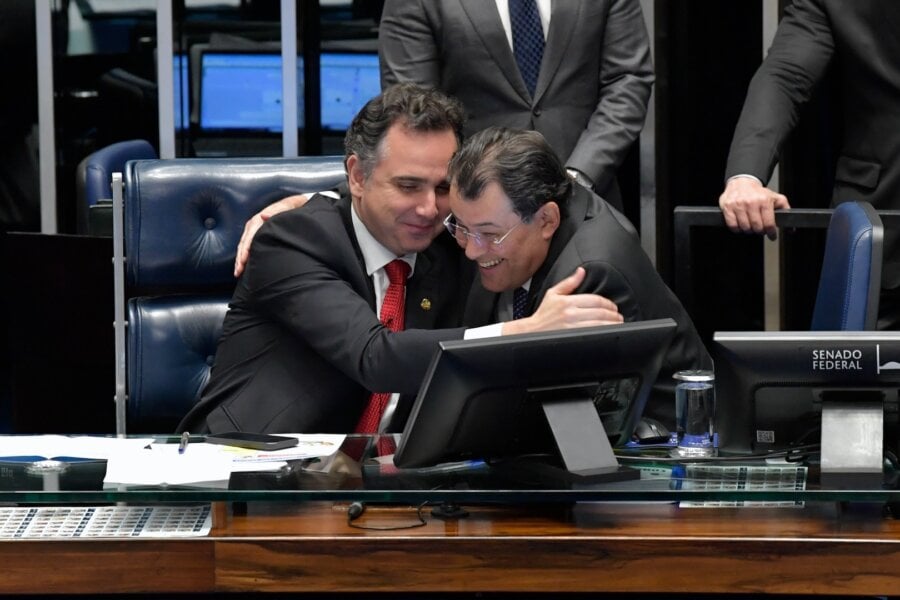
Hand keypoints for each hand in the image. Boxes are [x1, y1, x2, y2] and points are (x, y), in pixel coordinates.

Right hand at [234, 194, 308, 276]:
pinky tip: (243, 265)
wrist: (291, 205)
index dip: (246, 249)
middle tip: (238, 271)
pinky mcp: (254, 234)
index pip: (249, 236)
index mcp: (258, 219)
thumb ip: (275, 212)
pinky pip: (246, 246)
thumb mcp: (285, 208)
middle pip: (244, 243)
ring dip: (240, 259)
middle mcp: (253, 224)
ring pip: (243, 246)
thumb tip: (263, 216)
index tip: (244, 260)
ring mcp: (252, 229)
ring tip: (237, 272)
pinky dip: (243, 256)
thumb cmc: (288, 209)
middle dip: (240, 257)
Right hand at [501, 267, 622, 334]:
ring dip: (612, 324)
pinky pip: (593, 334)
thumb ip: (569, 283)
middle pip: (600, 312)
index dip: (608, 303)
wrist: (531, 332)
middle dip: (613, 314)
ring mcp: (572, 326)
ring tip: (617, 324)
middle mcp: (570, 313)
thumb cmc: (543, 315)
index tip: (613, 307)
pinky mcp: (573, 337)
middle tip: (618, 316)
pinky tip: (608, 332)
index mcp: (567, 301)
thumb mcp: (553, 294)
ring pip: (599, 324)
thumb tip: (581, 271)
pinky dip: (603, 333)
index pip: (595, 300)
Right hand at [718, 176, 789, 240]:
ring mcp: (738, 205)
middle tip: (760, 229)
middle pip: (757, 227)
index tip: (772, 236)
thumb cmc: (758, 192)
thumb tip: (790, 228)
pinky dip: (737, 229)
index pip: (769, 223)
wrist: (742, 182)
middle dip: (760, 231)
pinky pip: (732, 225)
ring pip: (745, 228)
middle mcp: (751, 203)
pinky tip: (740, 225)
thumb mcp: (775, 197)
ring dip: (748, 230)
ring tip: (750, 226)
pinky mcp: (728, 208)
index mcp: (764, 200)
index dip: (771, 233)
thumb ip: (785, 210)